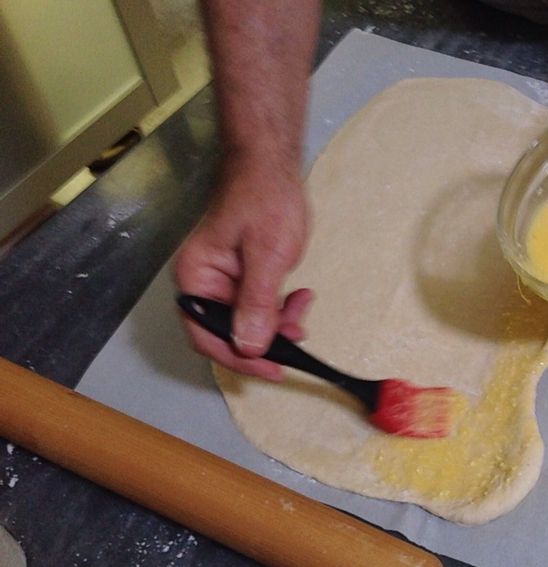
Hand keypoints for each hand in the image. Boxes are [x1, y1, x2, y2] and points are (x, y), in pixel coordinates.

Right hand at [174, 157, 312, 379]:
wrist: (271, 167)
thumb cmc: (263, 200)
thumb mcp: (266, 255)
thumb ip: (256, 302)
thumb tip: (250, 346)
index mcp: (195, 278)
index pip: (206, 335)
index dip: (239, 357)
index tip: (273, 368)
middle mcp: (204, 284)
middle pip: (228, 333)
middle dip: (265, 338)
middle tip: (297, 334)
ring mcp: (224, 282)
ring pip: (248, 322)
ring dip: (277, 323)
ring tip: (302, 308)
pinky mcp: (244, 277)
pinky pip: (259, 306)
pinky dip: (280, 308)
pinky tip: (301, 297)